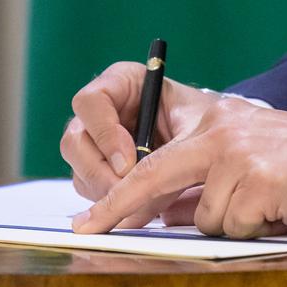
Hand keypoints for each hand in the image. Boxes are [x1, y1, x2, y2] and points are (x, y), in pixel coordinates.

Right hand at [60, 62, 219, 208]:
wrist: (212, 138)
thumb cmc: (202, 121)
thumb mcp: (192, 129)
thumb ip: (167, 153)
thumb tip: (139, 188)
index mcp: (121, 82)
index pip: (91, 102)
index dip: (104, 133)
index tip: (128, 161)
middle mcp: (100, 110)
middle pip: (74, 142)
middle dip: (102, 173)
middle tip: (132, 192)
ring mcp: (94, 141)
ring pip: (80, 171)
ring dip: (109, 192)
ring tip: (146, 201)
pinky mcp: (98, 169)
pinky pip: (91, 190)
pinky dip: (113, 204)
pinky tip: (143, 204)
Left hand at [69, 99, 286, 237]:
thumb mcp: (252, 160)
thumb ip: (208, 179)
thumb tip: (164, 213)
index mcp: (218, 121)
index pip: (155, 158)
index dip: (117, 192)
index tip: (89, 218)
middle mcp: (223, 131)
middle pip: (154, 177)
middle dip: (119, 209)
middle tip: (90, 232)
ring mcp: (240, 155)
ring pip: (205, 216)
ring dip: (233, 222)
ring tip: (269, 203)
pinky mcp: (260, 181)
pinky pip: (236, 225)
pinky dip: (256, 227)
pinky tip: (283, 207)